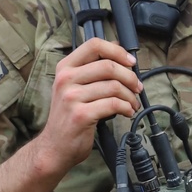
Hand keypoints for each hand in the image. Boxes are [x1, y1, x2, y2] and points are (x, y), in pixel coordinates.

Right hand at [36, 37, 140, 171]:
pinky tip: (128, 112)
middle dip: (130, 77)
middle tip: (137, 87)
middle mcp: (66, 79)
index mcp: (65, 67)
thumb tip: (122, 58)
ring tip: (133, 104)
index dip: (117, 51)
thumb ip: (91, 72)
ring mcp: (72, 97)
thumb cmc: (69, 116)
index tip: (131, 62)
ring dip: (131, 96)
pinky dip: (127, 108)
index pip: (94, 45)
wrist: (54, 147)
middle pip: (108, 66)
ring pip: (114, 86)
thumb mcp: (73, 87)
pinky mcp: (81, 115)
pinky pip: (113, 104)